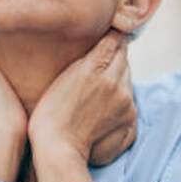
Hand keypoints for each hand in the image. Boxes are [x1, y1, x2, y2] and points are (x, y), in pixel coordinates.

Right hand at [28, 30, 136, 165]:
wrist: (58, 147)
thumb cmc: (51, 112)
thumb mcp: (65, 75)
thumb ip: (88, 57)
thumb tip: (108, 42)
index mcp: (95, 67)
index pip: (114, 39)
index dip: (112, 36)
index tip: (110, 34)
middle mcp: (114, 81)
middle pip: (123, 57)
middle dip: (114, 57)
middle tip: (98, 64)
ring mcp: (125, 100)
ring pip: (127, 77)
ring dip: (118, 77)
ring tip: (97, 90)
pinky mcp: (130, 116)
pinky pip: (130, 97)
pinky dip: (121, 97)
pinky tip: (103, 106)